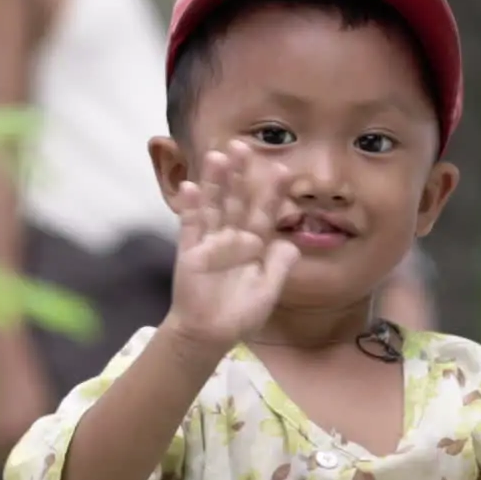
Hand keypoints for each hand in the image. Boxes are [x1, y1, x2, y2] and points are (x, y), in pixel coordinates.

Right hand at [165, 141, 299, 347]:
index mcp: (255, 243)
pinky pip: (190, 225)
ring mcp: (209, 240)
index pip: (264, 212)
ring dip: (214, 182)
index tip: (281, 169)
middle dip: (239, 174)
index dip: (271, 192)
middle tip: (242, 145)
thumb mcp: (267, 292)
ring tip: (217, 156)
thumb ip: (279, 267)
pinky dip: (190, 207)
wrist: (208, 333)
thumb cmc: (239, 313)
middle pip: (236, 199)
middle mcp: (232, 235)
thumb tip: (291, 244)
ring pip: (213, 205)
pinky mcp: (189, 249)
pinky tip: (191, 187)